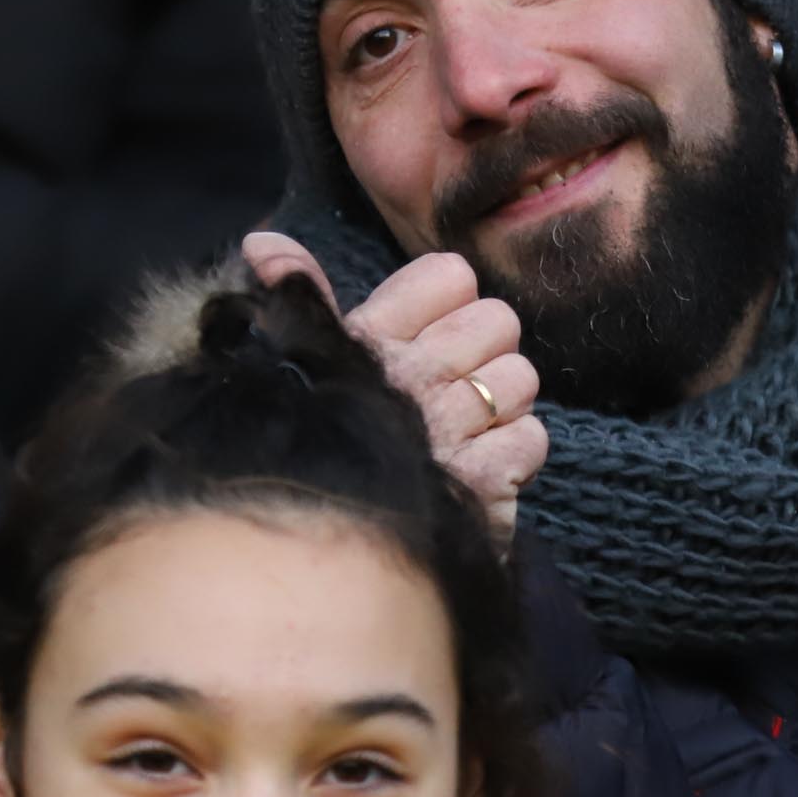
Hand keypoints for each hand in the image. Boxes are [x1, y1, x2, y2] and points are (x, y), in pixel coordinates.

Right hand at [243, 231, 546, 540]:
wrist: (311, 554)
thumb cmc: (304, 446)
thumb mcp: (292, 363)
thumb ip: (295, 294)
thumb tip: (265, 242)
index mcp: (370, 339)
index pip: (450, 275)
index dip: (446, 298)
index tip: (425, 330)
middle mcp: (415, 378)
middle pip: (499, 320)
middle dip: (483, 348)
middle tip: (451, 382)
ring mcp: (452, 431)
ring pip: (522, 378)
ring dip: (501, 401)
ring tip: (465, 425)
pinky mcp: (485, 486)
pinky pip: (533, 437)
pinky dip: (513, 453)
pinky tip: (477, 466)